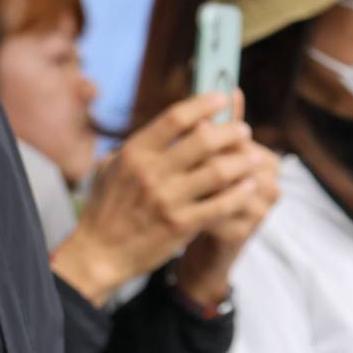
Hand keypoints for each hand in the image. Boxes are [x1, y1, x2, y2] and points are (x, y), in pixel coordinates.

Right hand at [51, 93, 259, 306]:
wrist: (99, 254)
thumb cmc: (105, 209)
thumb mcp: (109, 169)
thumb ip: (137, 147)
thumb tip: (167, 126)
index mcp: (133, 153)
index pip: (176, 118)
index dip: (204, 104)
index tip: (222, 98)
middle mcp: (151, 173)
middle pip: (205, 140)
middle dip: (231, 131)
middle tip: (244, 130)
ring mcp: (167, 200)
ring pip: (220, 171)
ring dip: (242, 161)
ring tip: (253, 157)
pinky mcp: (181, 225)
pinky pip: (222, 204)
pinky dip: (240, 192)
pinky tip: (248, 186)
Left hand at [171, 141, 280, 309]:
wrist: (205, 234)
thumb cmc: (206, 186)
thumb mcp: (212, 156)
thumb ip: (220, 126)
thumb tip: (230, 91)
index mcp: (269, 162)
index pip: (242, 142)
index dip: (213, 134)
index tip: (190, 128)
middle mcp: (271, 186)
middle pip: (235, 165)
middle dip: (203, 159)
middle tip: (174, 156)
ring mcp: (260, 212)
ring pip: (224, 190)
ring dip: (195, 185)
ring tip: (170, 181)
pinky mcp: (243, 233)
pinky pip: (215, 215)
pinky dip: (193, 209)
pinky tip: (173, 205)